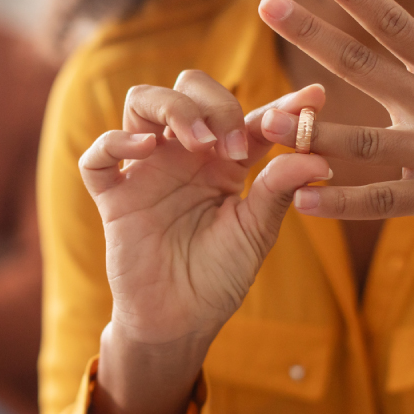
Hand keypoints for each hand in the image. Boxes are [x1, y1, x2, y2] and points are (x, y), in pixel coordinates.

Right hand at [80, 72, 328, 413]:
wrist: (181, 323)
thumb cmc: (219, 277)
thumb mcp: (256, 232)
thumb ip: (278, 190)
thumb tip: (316, 158)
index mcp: (223, 162)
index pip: (250, 117)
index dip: (281, 105)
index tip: (313, 98)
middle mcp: (183, 156)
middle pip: (188, 89)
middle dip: (215, 102)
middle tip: (235, 142)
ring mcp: (146, 171)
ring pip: (142, 104)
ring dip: (173, 109)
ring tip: (199, 142)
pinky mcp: (114, 197)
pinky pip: (98, 156)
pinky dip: (116, 141)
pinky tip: (146, 149)